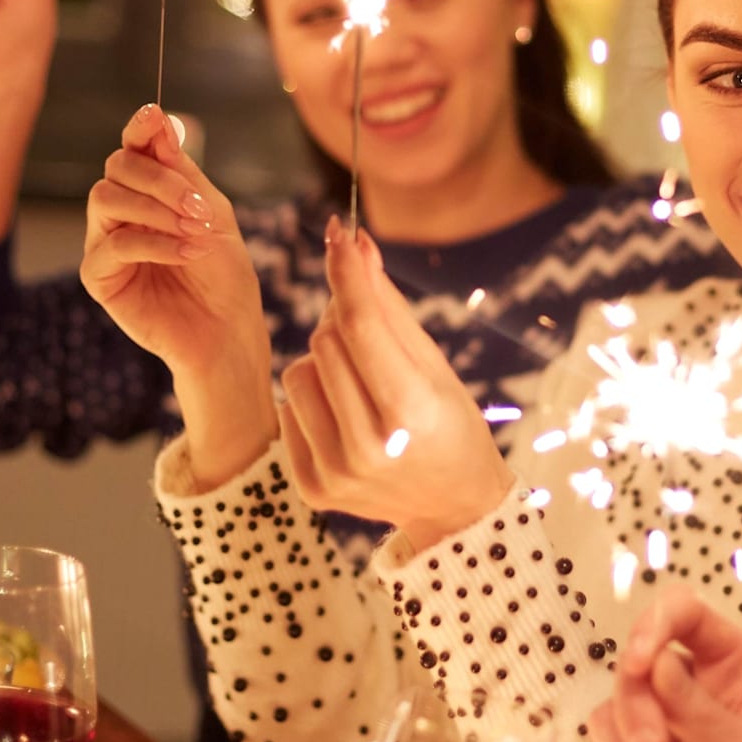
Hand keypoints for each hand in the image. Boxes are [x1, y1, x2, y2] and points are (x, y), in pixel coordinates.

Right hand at [80, 103, 265, 377]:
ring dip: (156, 211)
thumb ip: (181, 169)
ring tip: (195, 233)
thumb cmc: (224, 272)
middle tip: (200, 207)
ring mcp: (105, 241)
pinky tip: (186, 255)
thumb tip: (156, 117)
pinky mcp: (99, 276)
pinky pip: (113, 244)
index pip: (133, 147)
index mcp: (150, 190)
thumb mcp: (212, 211)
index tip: (153, 116)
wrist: (226, 329)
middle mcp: (122, 210)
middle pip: (116, 167)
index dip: (139, 128)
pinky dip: (153, 244)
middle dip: (160, 180)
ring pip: (105, 198)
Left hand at [277, 219, 510, 545]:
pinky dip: (314, 403)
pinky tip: (347, 421)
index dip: (347, 272)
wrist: (453, 507)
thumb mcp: (434, 364)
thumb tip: (355, 243)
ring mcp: (336, 473)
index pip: (361, 324)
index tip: (338, 233)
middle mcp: (369, 447)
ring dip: (324, 365)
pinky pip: (288, 410)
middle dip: (342, 323)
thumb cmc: (450, 424)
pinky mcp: (312, 488)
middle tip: (371, 336)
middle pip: (325, 341)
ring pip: (298, 371)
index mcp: (410, 412)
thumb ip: (389, 307)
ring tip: (361, 388)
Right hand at [575, 586, 741, 741]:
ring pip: (603, 718)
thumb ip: (708, 715)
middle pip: (630, 668)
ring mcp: (649, 738)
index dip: (656, 624)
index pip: (685, 614)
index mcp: (731, 674)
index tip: (642, 660)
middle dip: (636, 712)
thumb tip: (657, 667)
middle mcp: (684, 696)